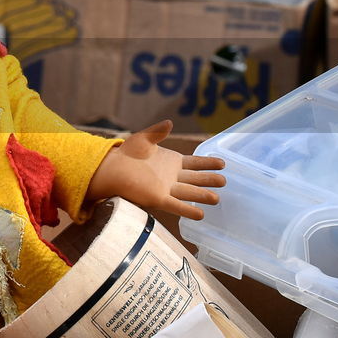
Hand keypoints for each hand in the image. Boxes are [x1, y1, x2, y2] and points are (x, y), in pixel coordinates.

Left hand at [86, 120, 225, 220]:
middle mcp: (172, 176)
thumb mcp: (144, 139)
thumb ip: (157, 132)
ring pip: (190, 192)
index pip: (195, 163)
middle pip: (196, 179)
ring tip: (217, 198)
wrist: (112, 169)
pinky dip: (188, 210)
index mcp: (172, 162)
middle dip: (210, 180)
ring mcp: (166, 188)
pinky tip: (201, 215)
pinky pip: (177, 205)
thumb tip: (170, 122)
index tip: (223, 163)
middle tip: (225, 181)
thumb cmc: (127, 154)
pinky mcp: (157, 198)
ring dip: (203, 195)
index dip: (208, 163)